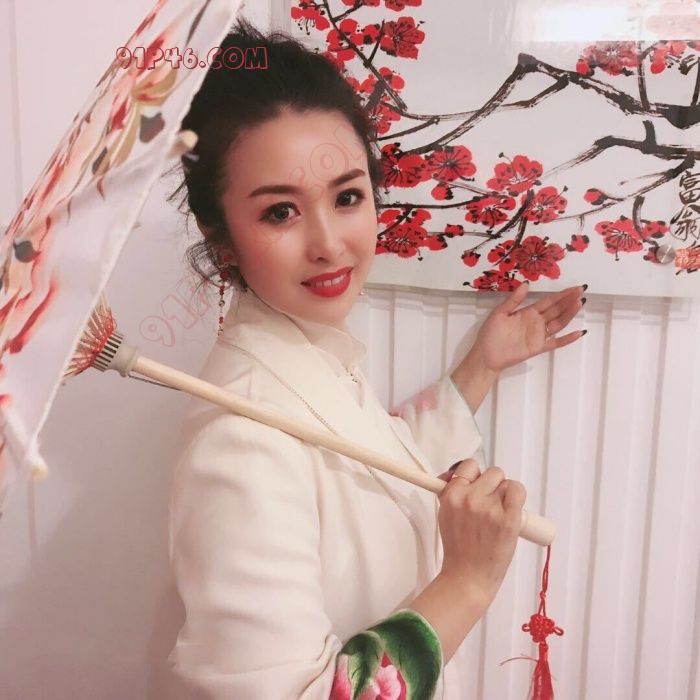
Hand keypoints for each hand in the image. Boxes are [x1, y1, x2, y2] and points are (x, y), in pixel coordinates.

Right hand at [436, 459, 525, 603]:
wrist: (468, 576)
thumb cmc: (458, 547)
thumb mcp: (445, 514)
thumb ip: (451, 492)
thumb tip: (456, 474)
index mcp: (451, 495)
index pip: (468, 466)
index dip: (475, 475)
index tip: (476, 485)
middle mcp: (470, 498)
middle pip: (491, 472)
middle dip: (492, 485)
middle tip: (490, 503)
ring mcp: (490, 508)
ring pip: (506, 482)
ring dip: (505, 493)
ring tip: (499, 512)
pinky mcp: (508, 519)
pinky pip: (518, 490)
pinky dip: (517, 496)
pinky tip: (512, 508)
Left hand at [467, 283, 586, 372]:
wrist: (485, 355)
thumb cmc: (490, 333)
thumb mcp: (499, 313)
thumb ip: (514, 300)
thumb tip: (526, 284)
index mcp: (527, 312)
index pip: (548, 301)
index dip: (561, 295)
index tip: (574, 288)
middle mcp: (535, 322)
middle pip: (556, 310)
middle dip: (568, 301)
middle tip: (582, 291)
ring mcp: (538, 335)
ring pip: (558, 323)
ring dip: (569, 314)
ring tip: (579, 304)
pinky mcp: (538, 348)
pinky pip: (555, 343)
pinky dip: (567, 339)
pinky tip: (578, 333)